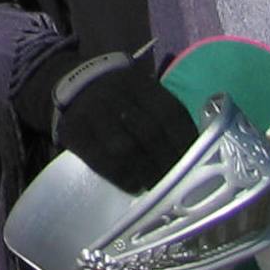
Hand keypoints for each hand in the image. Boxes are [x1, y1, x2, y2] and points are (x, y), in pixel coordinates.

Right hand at [52, 57, 197, 193]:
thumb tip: (198, 145)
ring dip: (146, 172)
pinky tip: (134, 185)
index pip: (170, 113)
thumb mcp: (141, 88)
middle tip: (180, 183)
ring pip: (125, 147)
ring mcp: (92, 112)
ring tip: (159, 188)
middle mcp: (116, 94)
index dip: (185, 141)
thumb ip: (164, 112)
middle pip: (149, 132)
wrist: (71, 82)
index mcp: (139, 83)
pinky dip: (120, 176)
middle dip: (168, 162)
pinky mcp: (74, 131)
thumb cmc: (118, 93)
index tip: (197, 163)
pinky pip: (99, 158)